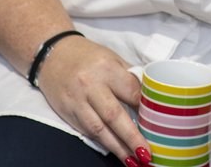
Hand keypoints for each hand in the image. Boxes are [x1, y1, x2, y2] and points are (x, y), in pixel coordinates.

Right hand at [36, 35, 151, 166]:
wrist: (53, 53)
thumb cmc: (87, 55)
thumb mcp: (112, 58)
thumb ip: (129, 77)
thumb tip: (149, 98)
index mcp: (106, 68)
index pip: (131, 91)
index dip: (145, 109)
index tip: (157, 122)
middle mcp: (90, 85)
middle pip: (114, 115)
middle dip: (132, 137)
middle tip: (147, 153)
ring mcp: (77, 100)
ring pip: (98, 129)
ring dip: (117, 147)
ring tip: (133, 160)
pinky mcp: (67, 112)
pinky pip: (86, 130)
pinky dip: (102, 142)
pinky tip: (115, 150)